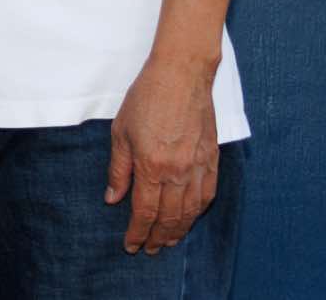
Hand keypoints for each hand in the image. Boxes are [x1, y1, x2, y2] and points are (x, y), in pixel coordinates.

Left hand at [106, 53, 219, 253]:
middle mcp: (178, 172)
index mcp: (151, 166)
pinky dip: (199, 212)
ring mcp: (198, 167)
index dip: (137, 232)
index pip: (144, 211)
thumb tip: (113, 198)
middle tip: (149, 250)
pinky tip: (191, 218)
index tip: (130, 245)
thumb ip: (118, 169)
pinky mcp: (212, 159)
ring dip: (179, 230)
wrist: (181, 76)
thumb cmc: (146, 99)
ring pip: (190, 211)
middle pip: (169, 217)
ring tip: (168, 242)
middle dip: (157, 237)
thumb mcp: (121, 132)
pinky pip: (208, 194)